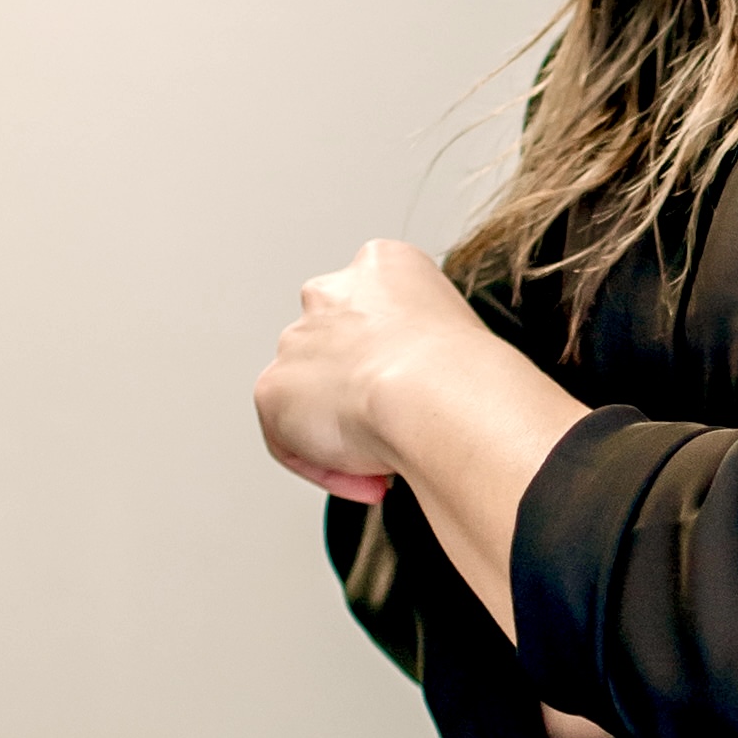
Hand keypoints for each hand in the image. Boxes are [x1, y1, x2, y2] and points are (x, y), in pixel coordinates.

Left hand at [256, 239, 475, 500]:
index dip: (399, 361)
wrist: (434, 392)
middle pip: (335, 347)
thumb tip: (427, 380)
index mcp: (382, 264)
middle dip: (360, 388)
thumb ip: (426, 343)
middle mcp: (331, 293)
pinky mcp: (274, 388)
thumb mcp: (461, 328)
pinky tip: (368, 473)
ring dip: (342, 428)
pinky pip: (290, 439)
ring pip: (310, 395)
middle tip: (396, 423)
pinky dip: (326, 465)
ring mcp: (297, 340)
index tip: (419, 391)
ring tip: (386, 453)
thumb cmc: (463, 369)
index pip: (375, 312)